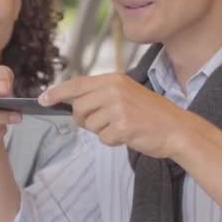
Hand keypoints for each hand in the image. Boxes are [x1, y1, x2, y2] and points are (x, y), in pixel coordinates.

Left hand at [39, 73, 207, 159]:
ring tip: (123, 126)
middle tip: (103, 122)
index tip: (43, 99)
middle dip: (84, 120)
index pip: (77, 84)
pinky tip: (128, 135)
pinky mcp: (123, 126)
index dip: (57, 92)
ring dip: (102, 131)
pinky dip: (113, 141)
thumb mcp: (127, 93)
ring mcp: (118, 108)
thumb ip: (102, 94)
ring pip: (89, 125)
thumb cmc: (151, 114)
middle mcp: (114, 90)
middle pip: (78, 108)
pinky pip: (103, 138)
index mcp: (114, 79)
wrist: (178, 128)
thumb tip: (73, 103)